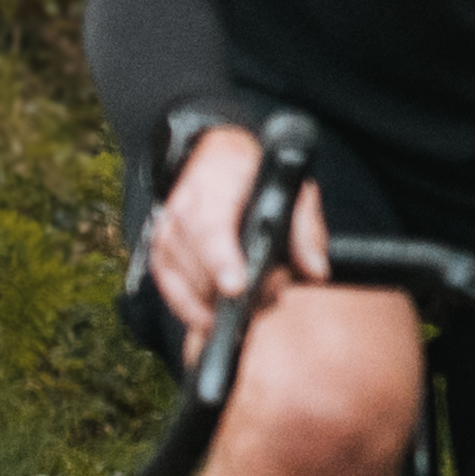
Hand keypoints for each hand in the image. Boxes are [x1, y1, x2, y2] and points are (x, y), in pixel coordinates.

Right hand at [146, 119, 316, 342]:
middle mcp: (183, 207)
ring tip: (257, 296)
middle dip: (236, 293)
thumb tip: (315, 271)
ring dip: (221, 303)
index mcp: (218, 182)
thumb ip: (306, 229)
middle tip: (274, 292)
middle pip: (199, 264)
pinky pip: (171, 293)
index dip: (221, 260)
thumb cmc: (258, 176)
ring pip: (186, 284)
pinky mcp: (159, 254)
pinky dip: (195, 310)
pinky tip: (217, 316)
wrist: (218, 159)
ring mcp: (167, 231)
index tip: (236, 288)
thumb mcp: (293, 188)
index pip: (212, 226)